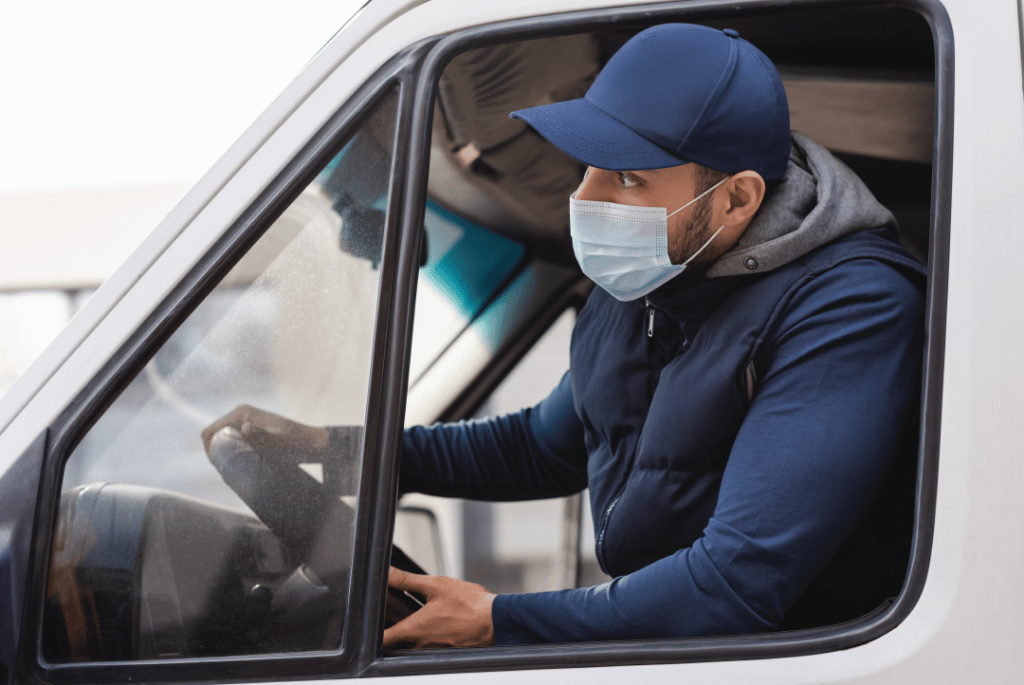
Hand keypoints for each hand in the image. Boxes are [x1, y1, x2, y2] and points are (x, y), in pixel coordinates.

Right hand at [201, 404, 329, 463]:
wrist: (313, 443)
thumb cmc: (296, 444)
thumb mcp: (278, 443)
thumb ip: (263, 436)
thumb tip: (245, 429)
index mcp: (240, 413)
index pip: (209, 432)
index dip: (210, 452)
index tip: (222, 468)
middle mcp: (240, 414)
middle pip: (214, 438)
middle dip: (217, 455)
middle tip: (231, 473)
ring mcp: (245, 422)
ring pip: (223, 442)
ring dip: (225, 457)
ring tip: (237, 473)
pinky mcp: (251, 431)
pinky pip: (233, 443)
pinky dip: (234, 455)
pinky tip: (242, 468)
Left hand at [382, 568, 495, 648]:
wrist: (495, 620)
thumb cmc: (469, 604)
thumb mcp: (435, 585)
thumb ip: (407, 580)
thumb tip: (388, 573)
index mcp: (415, 628)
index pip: (385, 638)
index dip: (373, 633)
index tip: (369, 624)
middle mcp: (422, 643)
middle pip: (397, 644)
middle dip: (392, 632)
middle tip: (390, 617)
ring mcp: (435, 648)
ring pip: (414, 644)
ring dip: (411, 633)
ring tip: (414, 615)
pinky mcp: (448, 647)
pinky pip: (430, 644)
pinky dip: (428, 633)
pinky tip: (436, 619)